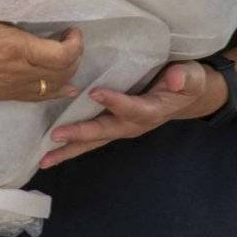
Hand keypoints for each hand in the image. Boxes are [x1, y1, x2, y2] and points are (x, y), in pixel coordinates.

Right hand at [0, 16, 82, 102]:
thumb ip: (10, 10)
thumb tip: (32, 0)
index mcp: (17, 49)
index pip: (63, 55)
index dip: (75, 43)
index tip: (72, 29)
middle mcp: (20, 73)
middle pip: (64, 72)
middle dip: (75, 55)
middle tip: (69, 38)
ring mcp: (12, 88)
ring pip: (54, 87)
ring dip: (67, 72)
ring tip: (65, 56)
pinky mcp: (4, 95)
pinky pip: (38, 97)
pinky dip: (56, 91)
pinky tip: (64, 87)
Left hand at [40, 61, 222, 168]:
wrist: (186, 96)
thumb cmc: (187, 82)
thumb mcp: (192, 77)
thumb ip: (184, 78)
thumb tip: (175, 80)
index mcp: (152, 110)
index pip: (132, 108)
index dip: (115, 102)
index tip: (95, 92)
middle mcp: (133, 124)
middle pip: (105, 131)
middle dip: (80, 134)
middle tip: (56, 136)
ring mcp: (122, 128)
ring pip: (93, 140)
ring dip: (69, 149)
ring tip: (44, 159)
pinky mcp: (113, 125)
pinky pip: (90, 138)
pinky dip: (71, 145)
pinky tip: (50, 150)